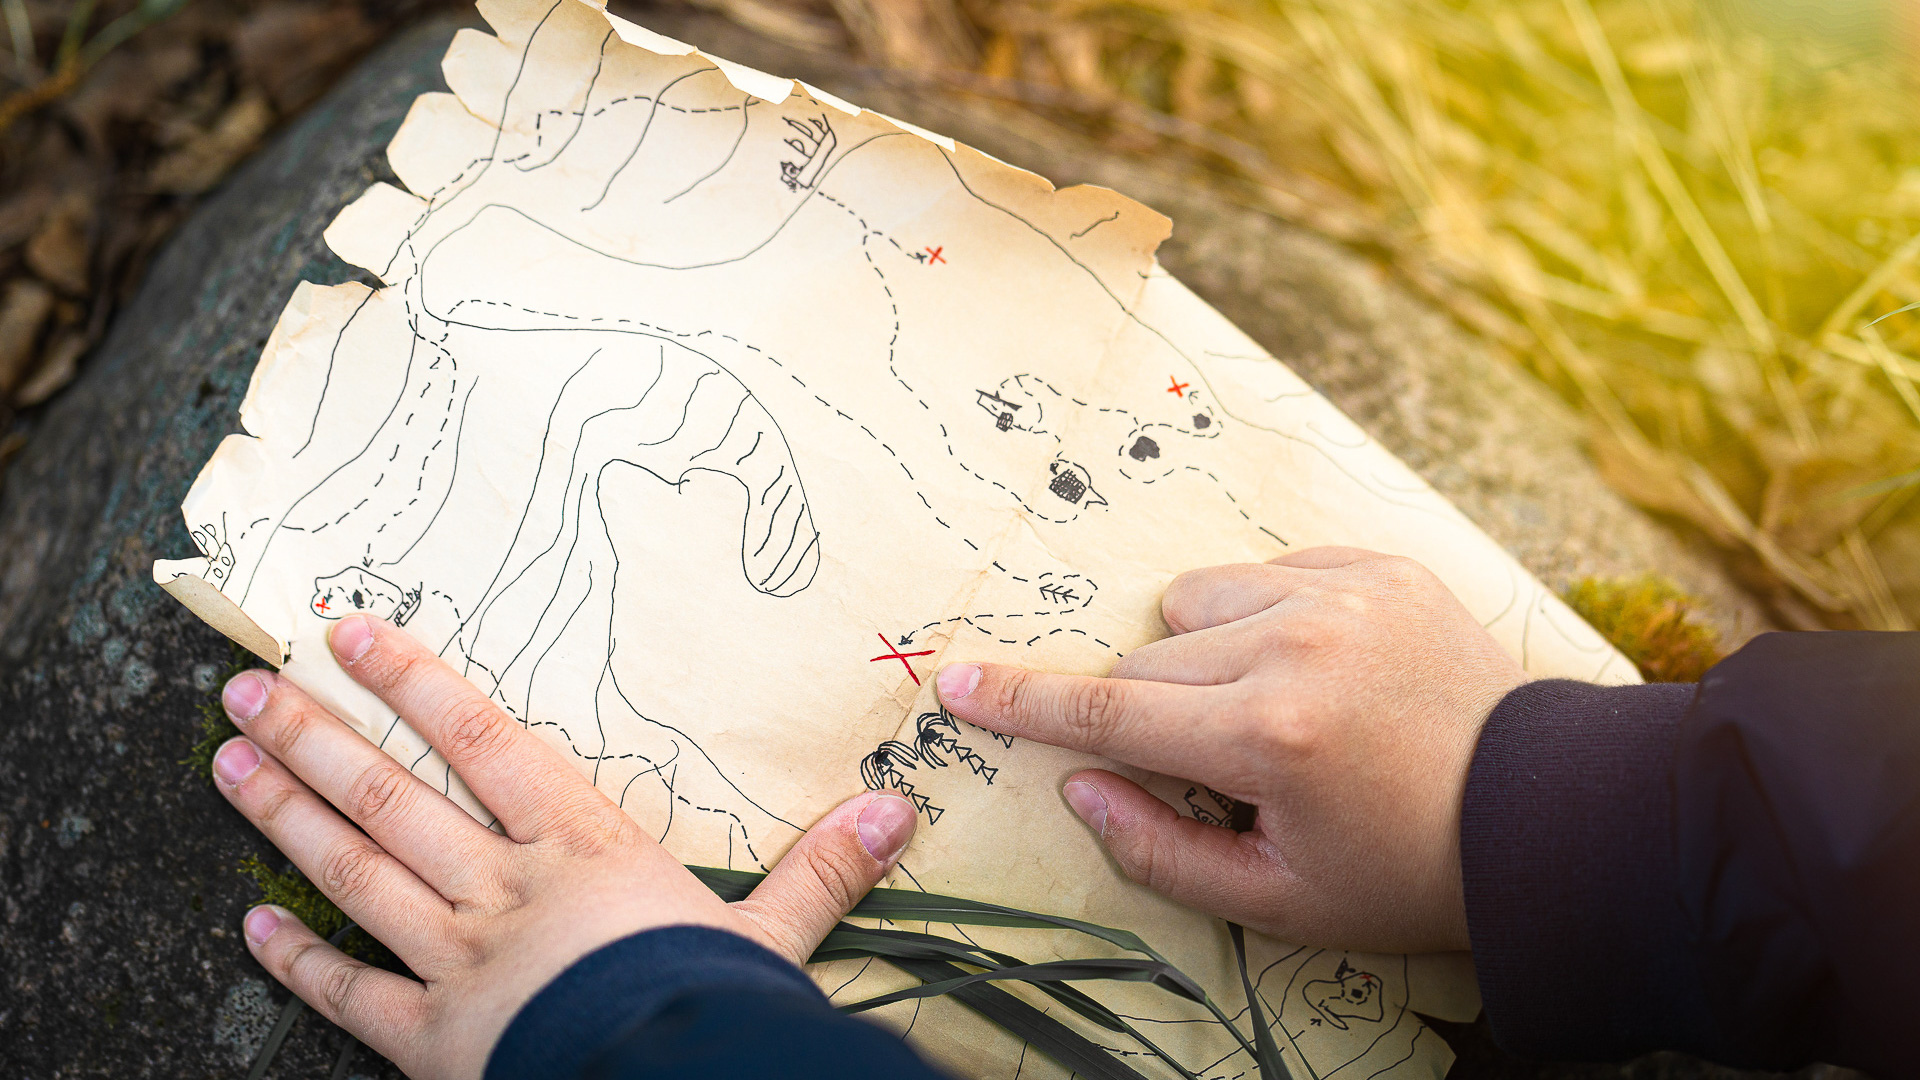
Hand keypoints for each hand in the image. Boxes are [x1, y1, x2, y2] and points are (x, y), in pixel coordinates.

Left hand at [210, 614, 916, 1079]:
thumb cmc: (712, 1008)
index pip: (481, 740)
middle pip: (391, 797)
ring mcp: (455, 961)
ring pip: (354, 873)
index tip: (350, 634)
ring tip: (229, 767)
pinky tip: (252, 931)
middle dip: (315, 737)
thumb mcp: (779, 937)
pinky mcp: (430, 1039)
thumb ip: (822, 871)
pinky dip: (300, 962)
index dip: (412, 682)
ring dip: (288, 818)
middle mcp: (501, 887)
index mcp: (578, 846)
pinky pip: (351, 992)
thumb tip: (897, 812)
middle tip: (248, 691)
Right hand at [935, 547, 1525, 952]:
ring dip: (1204, 651)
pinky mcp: (1379, 565)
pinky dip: (1267, 615)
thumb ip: (1158, 849)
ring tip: (1273, 704)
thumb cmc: (1403, 871)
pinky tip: (1321, 667)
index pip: (1108, 710)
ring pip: (1198, 599)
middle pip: (1148, 657)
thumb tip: (1079, 787)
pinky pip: (1269, 570)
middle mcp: (1297, 645)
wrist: (1541, 815)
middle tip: (1224, 762)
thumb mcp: (1277, 899)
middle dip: (1156, 710)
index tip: (955, 680)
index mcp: (1268, 735)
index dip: (1023, 702)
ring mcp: (1343, 593)